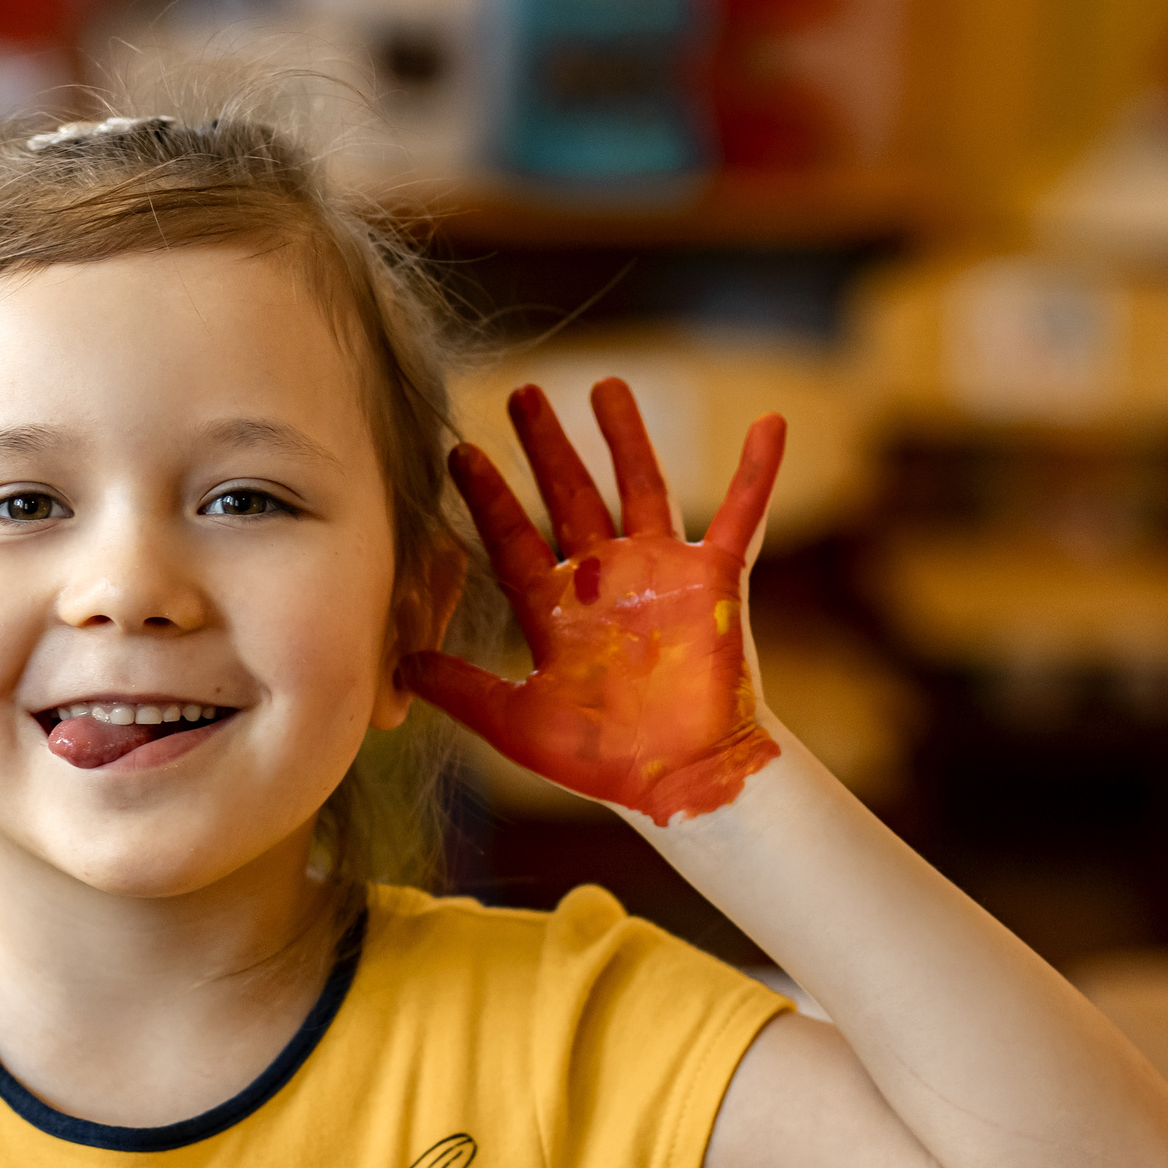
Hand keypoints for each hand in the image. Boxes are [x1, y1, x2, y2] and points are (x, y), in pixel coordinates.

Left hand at [398, 379, 785, 825]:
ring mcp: (660, 574)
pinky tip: (770, 423)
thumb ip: (460, 689)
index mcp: (555, 609)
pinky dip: (759, 470)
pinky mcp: (713, 581)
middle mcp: (604, 581)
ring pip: (639, 487)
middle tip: (522, 394)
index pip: (512, 539)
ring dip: (625, 438)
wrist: (681, 782)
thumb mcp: (515, 721)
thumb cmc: (602, 760)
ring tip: (606, 386)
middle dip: (546, 446)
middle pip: (569, 496)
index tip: (459, 452)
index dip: (488, 497)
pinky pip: (743, 515)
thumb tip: (396, 665)